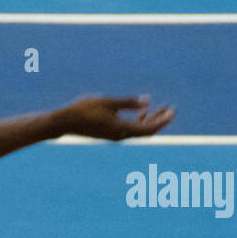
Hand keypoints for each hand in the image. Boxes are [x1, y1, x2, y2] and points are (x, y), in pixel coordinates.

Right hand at [55, 95, 175, 140]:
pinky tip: (142, 111)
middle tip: (170, 109)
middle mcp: (120, 136)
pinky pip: (131, 129)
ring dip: (150, 120)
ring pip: (139, 130)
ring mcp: (115, 136)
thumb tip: (147, 101)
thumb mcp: (109, 102)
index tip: (172, 111)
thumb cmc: (85, 110)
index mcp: (121, 129)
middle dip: (159, 120)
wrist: (65, 122)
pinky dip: (139, 121)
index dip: (162, 120)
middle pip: (146, 131)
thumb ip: (129, 103)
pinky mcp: (110, 133)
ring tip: (160, 109)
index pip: (149, 128)